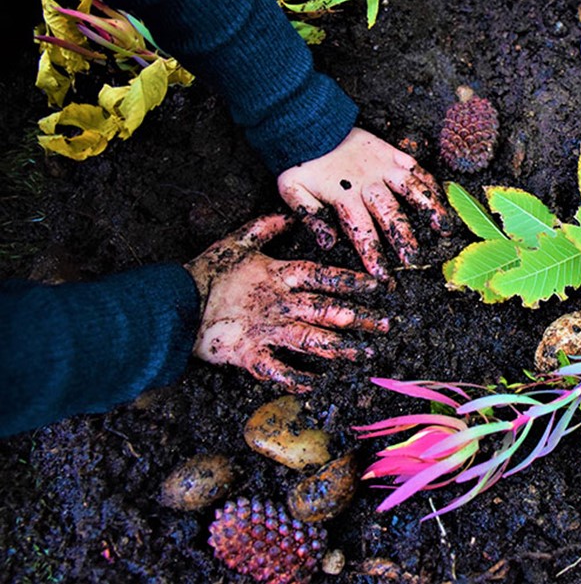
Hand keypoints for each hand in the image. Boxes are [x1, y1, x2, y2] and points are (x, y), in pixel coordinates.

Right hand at [185, 214, 387, 392]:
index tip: (380, 286)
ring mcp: (266, 330)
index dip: (353, 280)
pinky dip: (298, 380)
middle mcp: (279, 303)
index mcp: (278, 275)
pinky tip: (318, 386)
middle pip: (327, 310)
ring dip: (341, 349)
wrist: (173, 303)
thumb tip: (287, 213)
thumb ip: (265, 227)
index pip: (324, 276)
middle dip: (360, 318)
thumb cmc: (207, 272)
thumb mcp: (237, 241)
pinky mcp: (249, 354)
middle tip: (387, 325)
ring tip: (365, 355)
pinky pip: (278, 370)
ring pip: (312, 340)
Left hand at [277, 128, 451, 280]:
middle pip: (390, 212)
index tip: (382, 276)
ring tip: (444, 228)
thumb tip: (328, 243)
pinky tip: (443, 200)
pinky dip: (430, 183)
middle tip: (414, 261)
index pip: (361, 230)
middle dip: (403, 238)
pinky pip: (416, 168)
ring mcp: (383, 165)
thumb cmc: (300, 162)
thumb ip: (309, 216)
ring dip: (429, 208)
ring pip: (411, 188)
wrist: (309, 123)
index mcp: (343, 195)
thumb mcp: (291, 190)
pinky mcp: (391, 152)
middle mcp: (368, 181)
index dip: (372, 254)